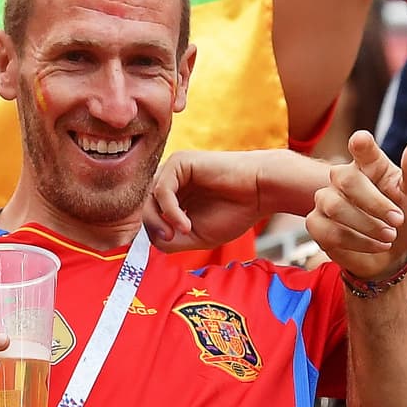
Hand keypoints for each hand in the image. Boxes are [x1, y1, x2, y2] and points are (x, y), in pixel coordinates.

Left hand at [147, 148, 268, 250]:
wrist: (261, 192)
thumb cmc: (235, 212)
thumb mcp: (197, 237)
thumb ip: (171, 241)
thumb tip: (151, 240)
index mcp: (175, 197)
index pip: (150, 215)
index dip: (154, 233)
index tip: (170, 244)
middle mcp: (171, 181)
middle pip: (145, 207)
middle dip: (154, 227)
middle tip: (171, 239)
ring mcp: (174, 170)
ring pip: (148, 199)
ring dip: (161, 220)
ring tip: (185, 231)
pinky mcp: (179, 162)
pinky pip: (161, 190)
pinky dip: (170, 211)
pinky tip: (186, 224)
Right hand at [306, 130, 406, 280]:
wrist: (391, 254)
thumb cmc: (403, 218)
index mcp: (369, 164)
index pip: (361, 147)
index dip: (360, 144)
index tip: (361, 140)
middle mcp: (342, 177)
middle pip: (347, 180)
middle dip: (376, 204)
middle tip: (398, 220)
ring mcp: (325, 199)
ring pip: (335, 207)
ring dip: (368, 226)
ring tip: (389, 237)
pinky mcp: (316, 223)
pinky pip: (330, 231)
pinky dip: (359, 242)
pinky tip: (376, 245)